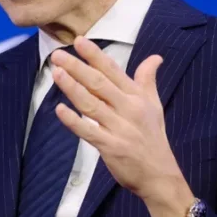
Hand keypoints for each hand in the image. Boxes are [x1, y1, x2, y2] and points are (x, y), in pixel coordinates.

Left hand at [50, 36, 194, 216]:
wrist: (160, 175)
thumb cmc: (153, 138)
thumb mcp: (154, 105)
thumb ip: (148, 80)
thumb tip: (155, 57)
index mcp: (137, 97)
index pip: (113, 70)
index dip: (95, 55)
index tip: (79, 41)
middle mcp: (128, 109)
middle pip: (99, 83)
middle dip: (77, 67)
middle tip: (58, 54)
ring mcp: (119, 128)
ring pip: (91, 104)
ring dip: (72, 88)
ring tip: (56, 73)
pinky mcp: (111, 147)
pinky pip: (89, 131)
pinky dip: (74, 121)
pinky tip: (60, 110)